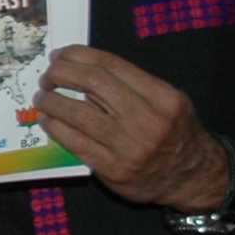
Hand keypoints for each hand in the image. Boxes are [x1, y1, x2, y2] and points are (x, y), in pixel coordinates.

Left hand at [37, 45, 234, 212]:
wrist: (192, 178)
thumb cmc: (174, 135)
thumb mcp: (167, 103)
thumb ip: (131, 87)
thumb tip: (81, 71)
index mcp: (164, 98)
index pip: (111, 65)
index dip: (78, 56)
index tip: (60, 55)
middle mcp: (149, 121)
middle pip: (93, 83)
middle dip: (60, 74)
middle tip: (47, 76)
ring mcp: (130, 147)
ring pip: (78, 114)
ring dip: (51, 101)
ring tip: (42, 97)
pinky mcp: (114, 170)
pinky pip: (75, 143)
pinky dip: (55, 127)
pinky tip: (47, 119)